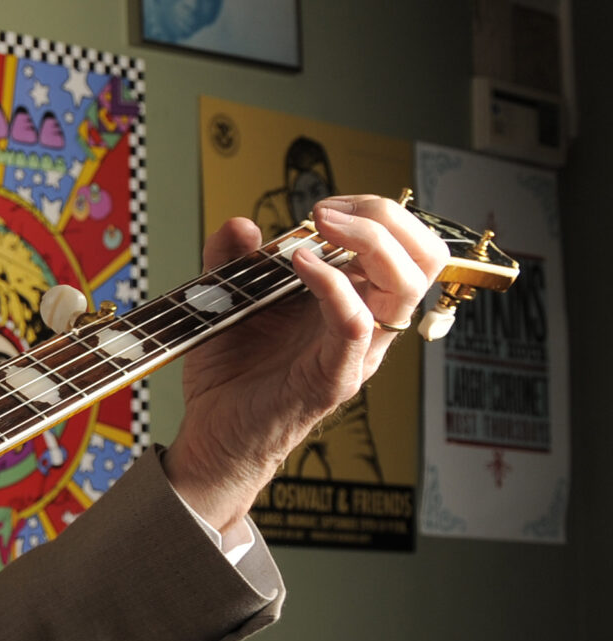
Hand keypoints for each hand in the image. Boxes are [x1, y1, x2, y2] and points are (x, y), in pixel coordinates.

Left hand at [166, 196, 447, 530]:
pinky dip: (333, 285)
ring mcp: (355, 352)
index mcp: (355, 302)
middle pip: (425, 258)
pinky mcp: (333, 377)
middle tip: (327, 210)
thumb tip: (243, 224)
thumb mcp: (226, 301)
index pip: (406, 246)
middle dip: (386, 217)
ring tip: (320, 225)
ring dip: (370, 241)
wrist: (214, 436)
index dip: (377, 212)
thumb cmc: (231, 373)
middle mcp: (367, 325)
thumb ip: (232, 259)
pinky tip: (299, 264)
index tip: (324, 205)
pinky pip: (355, 325)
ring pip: (407, 286)